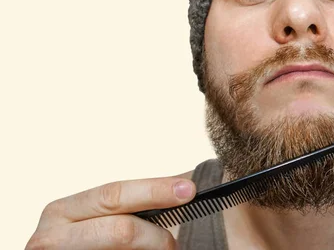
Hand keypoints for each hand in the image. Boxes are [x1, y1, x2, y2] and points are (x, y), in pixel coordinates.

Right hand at [26, 176, 195, 248]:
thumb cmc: (92, 243)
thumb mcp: (106, 217)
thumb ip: (138, 201)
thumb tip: (184, 184)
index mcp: (63, 211)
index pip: (114, 195)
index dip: (154, 190)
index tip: (188, 190)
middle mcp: (52, 236)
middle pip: (120, 229)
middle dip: (156, 235)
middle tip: (175, 242)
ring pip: (122, 249)